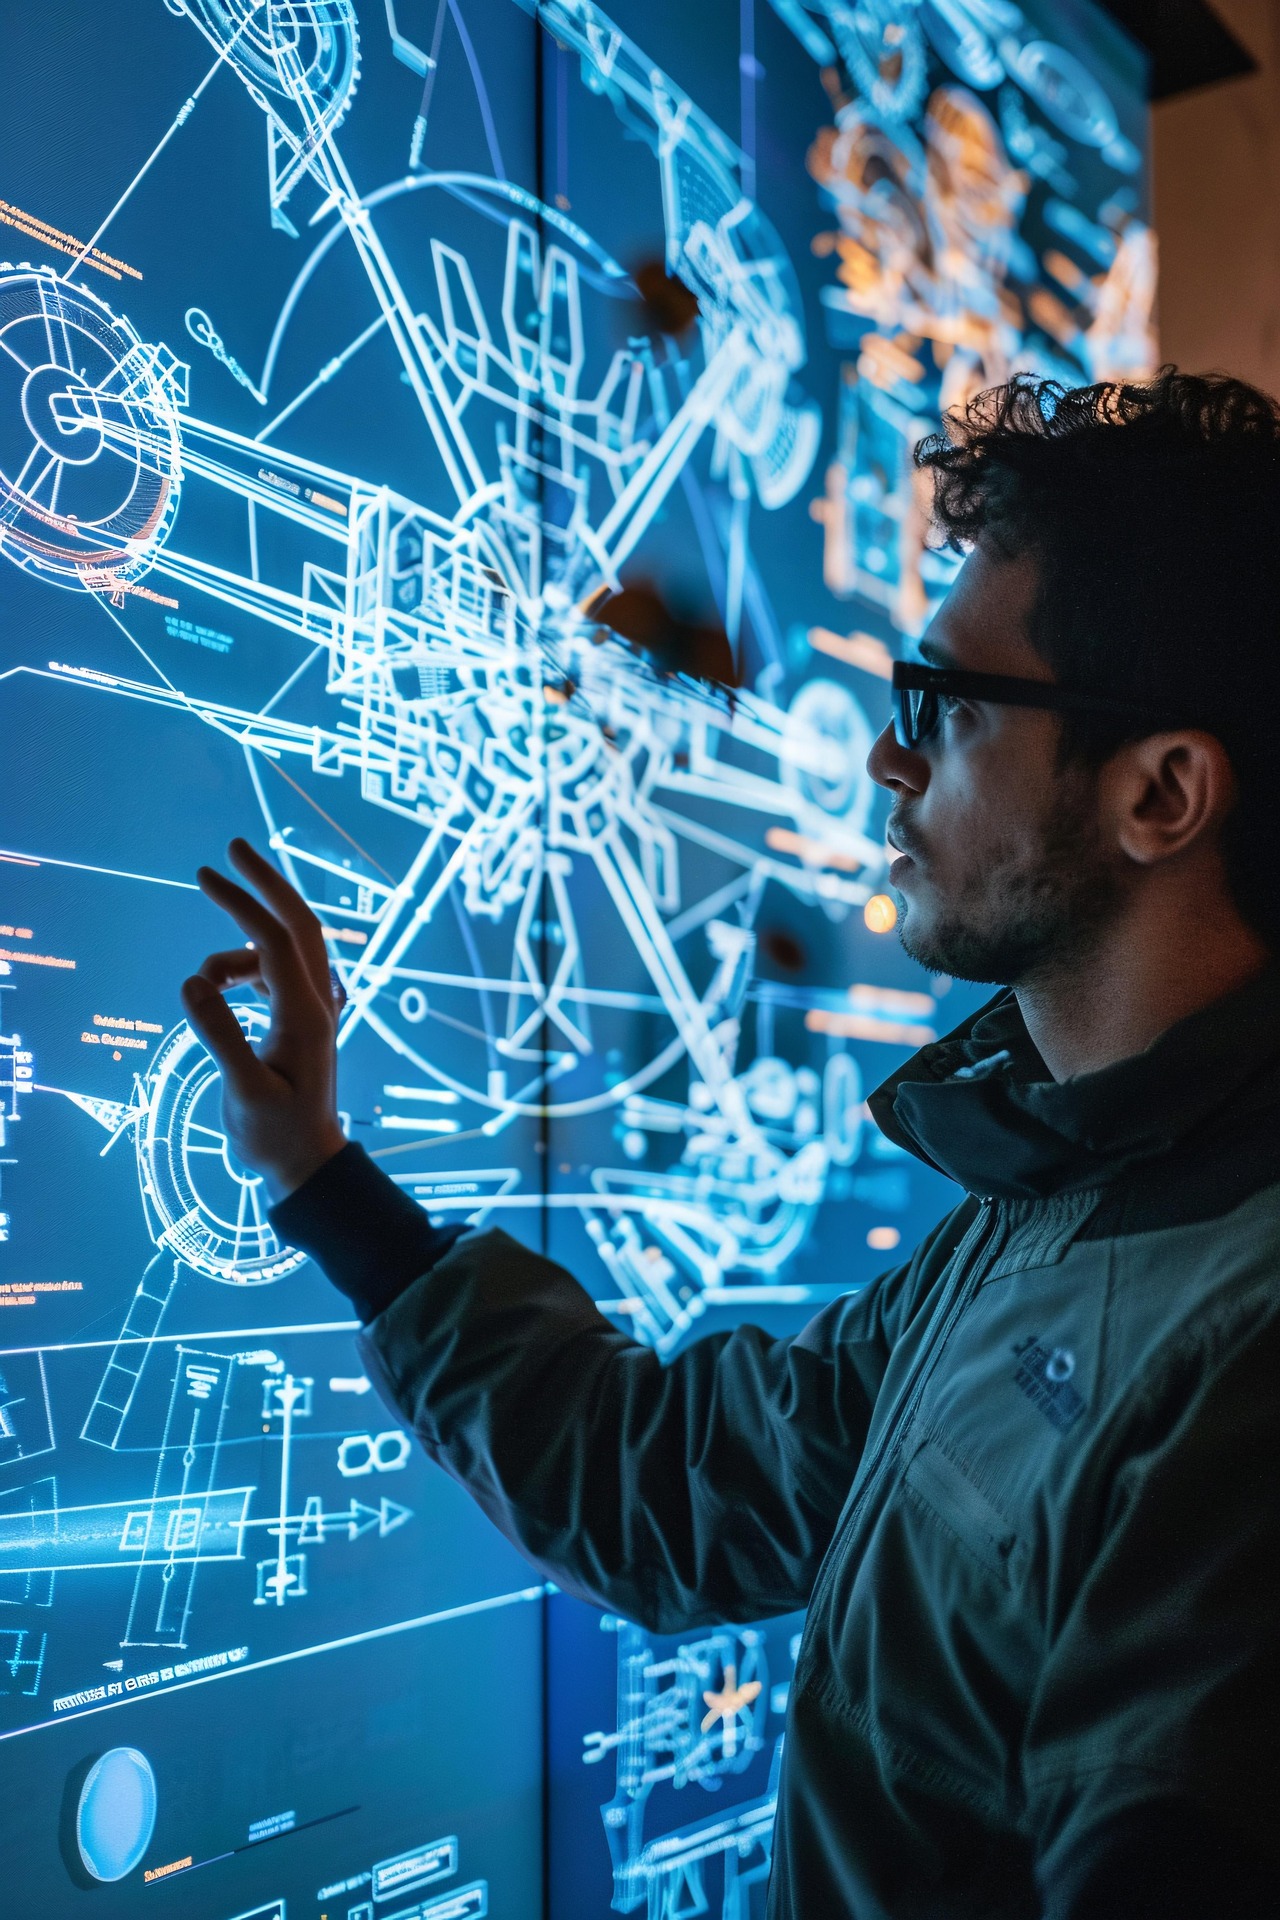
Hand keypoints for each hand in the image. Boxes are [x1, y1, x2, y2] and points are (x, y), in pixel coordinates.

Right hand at [181, 839, 348, 1200]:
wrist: (307, 1164)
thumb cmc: (276, 1136)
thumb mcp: (243, 1091)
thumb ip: (219, 1036)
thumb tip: (192, 982)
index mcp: (306, 1014)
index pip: (272, 940)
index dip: (240, 902)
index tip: (203, 874)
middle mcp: (316, 1002)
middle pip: (296, 924)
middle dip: (264, 883)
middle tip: (230, 847)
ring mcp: (312, 1009)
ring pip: (279, 950)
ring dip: (238, 948)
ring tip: (202, 985)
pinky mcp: (302, 1021)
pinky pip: (275, 972)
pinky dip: (245, 967)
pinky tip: (219, 988)